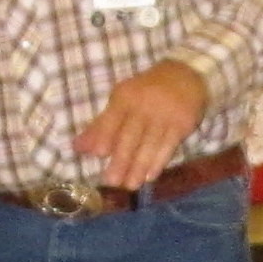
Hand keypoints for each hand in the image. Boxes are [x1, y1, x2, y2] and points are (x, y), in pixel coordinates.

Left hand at [75, 60, 209, 191]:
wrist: (185, 76)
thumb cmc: (146, 92)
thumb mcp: (121, 101)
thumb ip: (100, 126)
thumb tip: (77, 148)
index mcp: (125, 97)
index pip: (113, 119)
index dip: (106, 135)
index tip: (99, 154)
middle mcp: (144, 105)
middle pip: (131, 136)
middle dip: (121, 159)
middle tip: (112, 181)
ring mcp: (164, 115)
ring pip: (149, 144)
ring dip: (139, 167)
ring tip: (130, 185)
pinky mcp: (182, 124)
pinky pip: (168, 146)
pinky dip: (159, 162)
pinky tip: (150, 176)